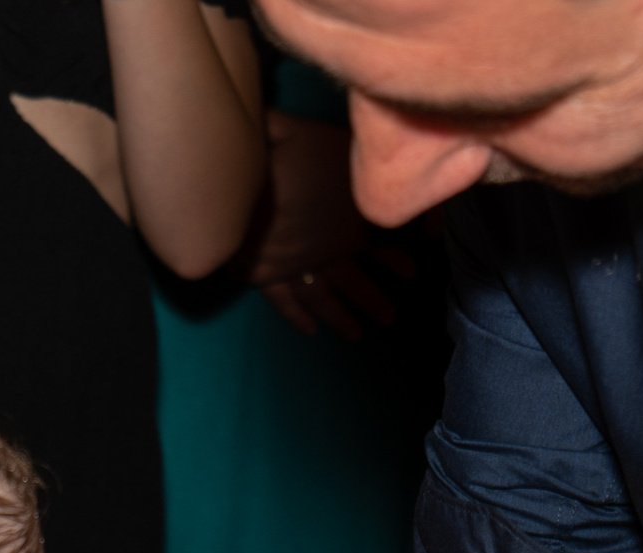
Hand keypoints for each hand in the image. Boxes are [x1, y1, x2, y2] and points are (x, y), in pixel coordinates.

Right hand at [248, 110, 415, 340]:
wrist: (229, 187)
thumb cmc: (272, 156)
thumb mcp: (309, 131)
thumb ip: (346, 140)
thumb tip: (374, 127)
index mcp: (344, 215)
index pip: (380, 241)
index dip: (397, 257)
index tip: (413, 273)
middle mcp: (325, 247)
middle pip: (354, 279)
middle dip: (373, 299)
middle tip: (390, 317)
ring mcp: (295, 264)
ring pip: (324, 297)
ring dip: (342, 316)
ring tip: (357, 334)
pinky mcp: (264, 274)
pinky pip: (285, 300)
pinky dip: (296, 317)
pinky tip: (308, 330)